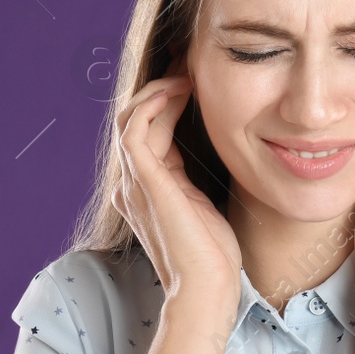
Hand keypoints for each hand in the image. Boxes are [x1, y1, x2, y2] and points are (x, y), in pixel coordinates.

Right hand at [112, 56, 242, 313]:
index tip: (197, 78)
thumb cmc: (215, 257)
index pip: (147, 130)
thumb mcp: (208, 204)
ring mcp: (132, 182)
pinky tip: (181, 88)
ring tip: (189, 71)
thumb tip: (224, 146)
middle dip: (161, 86)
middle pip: (134, 117)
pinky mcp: (144, 181)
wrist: (207, 289)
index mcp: (145, 188)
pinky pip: (137, 127)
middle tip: (192, 64)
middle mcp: (130, 183)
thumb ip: (201, 176)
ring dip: (160, 87)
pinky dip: (155, 102)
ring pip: (132, 115)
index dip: (169, 100)